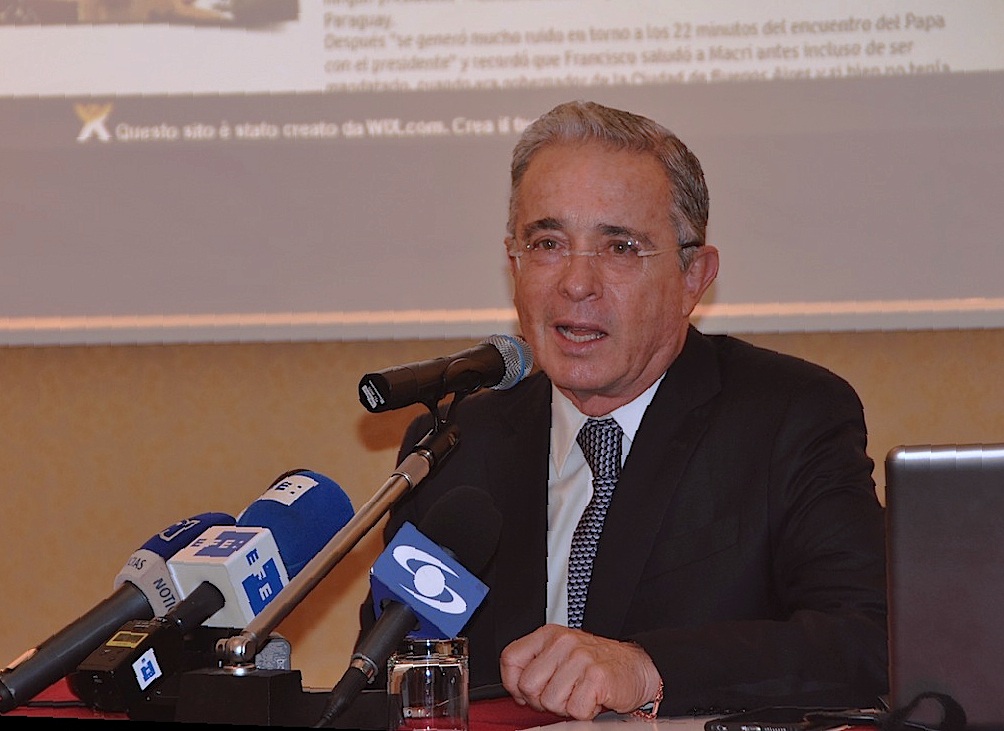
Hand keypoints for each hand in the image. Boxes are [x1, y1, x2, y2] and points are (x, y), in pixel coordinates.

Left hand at [499, 624, 661, 719]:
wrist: (636, 667)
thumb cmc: (597, 664)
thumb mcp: (561, 656)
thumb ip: (536, 666)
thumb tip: (515, 689)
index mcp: (549, 635)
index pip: (510, 659)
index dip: (513, 683)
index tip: (524, 692)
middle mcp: (563, 643)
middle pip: (528, 685)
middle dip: (542, 700)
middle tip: (562, 694)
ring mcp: (580, 659)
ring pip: (550, 701)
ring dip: (565, 706)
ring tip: (579, 693)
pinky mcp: (596, 678)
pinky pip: (574, 710)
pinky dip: (584, 712)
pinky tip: (592, 699)